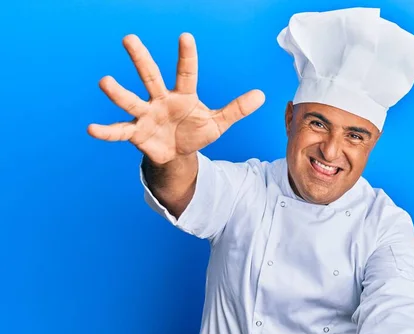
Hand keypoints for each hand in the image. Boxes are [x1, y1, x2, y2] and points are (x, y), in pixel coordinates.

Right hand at [88, 33, 264, 164]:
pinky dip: (106, 131)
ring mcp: (146, 115)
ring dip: (119, 92)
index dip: (187, 56)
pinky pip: (120, 131)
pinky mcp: (136, 133)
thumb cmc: (195, 132)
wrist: (178, 155)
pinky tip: (91, 129)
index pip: (186, 73)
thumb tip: (261, 95)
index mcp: (183, 95)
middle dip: (141, 59)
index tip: (185, 36)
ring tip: (105, 80)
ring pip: (131, 101)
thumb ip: (236, 109)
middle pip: (151, 76)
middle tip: (129, 38)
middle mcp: (161, 100)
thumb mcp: (218, 123)